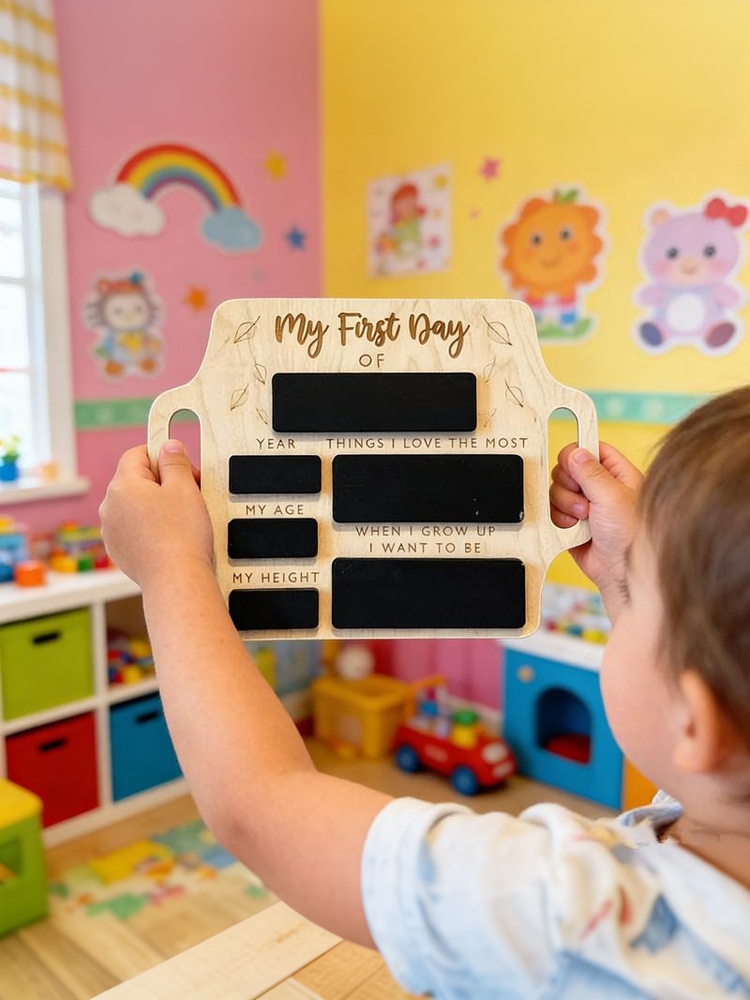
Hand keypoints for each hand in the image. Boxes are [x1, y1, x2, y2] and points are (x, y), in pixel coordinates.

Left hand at [99, 441, 213, 590]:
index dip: (162, 455)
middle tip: (189, 493)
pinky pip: (134, 527)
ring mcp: (112, 531)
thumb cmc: (182, 537)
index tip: (180, 464)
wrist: (177, 580)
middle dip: (162, 482)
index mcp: (122, 486)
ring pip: (135, 505)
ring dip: (156, 505)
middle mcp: (110, 506)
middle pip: (137, 479)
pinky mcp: (119, 550)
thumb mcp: (185, 487)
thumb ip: (175, 461)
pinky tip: (170, 536)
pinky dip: (150, 527)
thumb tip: (168, 446)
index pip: (138, 454)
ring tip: (181, 518)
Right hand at [550, 442, 642, 619]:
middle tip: (585, 501)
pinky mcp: (572, 524)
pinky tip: (574, 529)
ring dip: (564, 506)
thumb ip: (591, 472)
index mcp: (616, 473)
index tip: (574, 465)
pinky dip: (558, 520)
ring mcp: (585, 506)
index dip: (577, 454)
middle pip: (566, 470)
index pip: (589, 448)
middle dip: (569, 486)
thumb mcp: (613, 497)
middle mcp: (600, 487)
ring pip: (557, 491)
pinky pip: (553, 512)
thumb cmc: (631, 537)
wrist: (622, 574)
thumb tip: (575, 452)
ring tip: (583, 519)